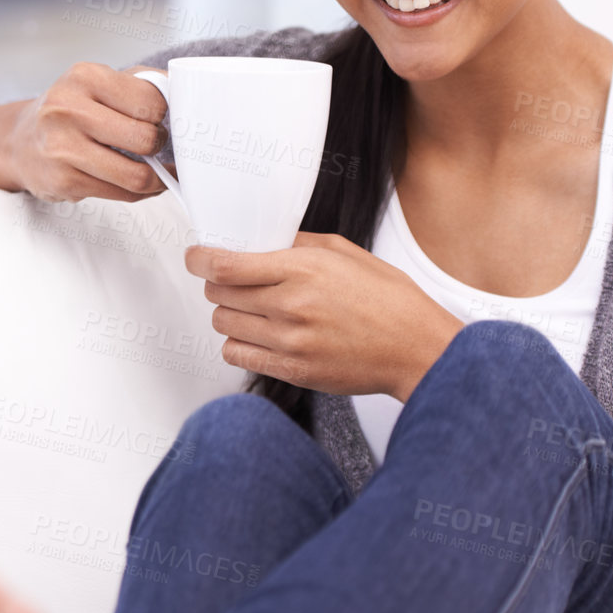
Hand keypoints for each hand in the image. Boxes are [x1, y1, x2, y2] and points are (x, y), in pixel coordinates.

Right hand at [4, 62, 174, 203]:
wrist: (20, 141)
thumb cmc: (70, 110)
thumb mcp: (98, 82)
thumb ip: (141, 84)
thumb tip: (186, 94)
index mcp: (85, 77)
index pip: (151, 101)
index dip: (163, 114)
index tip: (159, 119)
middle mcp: (68, 110)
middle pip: (146, 139)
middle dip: (158, 146)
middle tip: (154, 144)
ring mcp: (64, 149)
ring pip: (137, 176)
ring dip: (154, 177)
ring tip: (154, 170)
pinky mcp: (65, 182)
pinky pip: (121, 195)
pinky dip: (138, 193)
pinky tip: (135, 183)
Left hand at [185, 232, 464, 401]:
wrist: (416, 348)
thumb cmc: (389, 300)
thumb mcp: (346, 253)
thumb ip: (298, 244)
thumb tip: (261, 241)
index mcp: (303, 270)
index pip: (225, 265)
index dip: (199, 260)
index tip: (196, 257)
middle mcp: (291, 306)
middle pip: (218, 293)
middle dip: (219, 283)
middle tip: (234, 281)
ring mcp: (289, 342)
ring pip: (223, 324)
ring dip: (229, 313)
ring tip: (253, 308)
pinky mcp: (292, 371)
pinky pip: (236, 354)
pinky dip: (237, 342)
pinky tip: (256, 334)